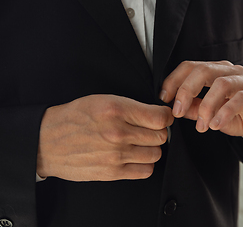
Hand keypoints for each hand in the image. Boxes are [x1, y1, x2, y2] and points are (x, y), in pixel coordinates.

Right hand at [37, 95, 173, 181]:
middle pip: (160, 136)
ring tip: (140, 143)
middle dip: (158, 131)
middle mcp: (117, 133)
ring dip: (151, 148)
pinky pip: (145, 171)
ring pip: (156, 154)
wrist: (47, 142)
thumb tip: (157, 114)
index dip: (165, 117)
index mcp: (115, 110)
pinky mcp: (112, 172)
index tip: (162, 117)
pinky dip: (145, 164)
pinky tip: (135, 156)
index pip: (159, 118)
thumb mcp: (102, 100)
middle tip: (149, 129)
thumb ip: (132, 107)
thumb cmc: (74, 119)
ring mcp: (115, 155)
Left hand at [160, 61, 242, 145]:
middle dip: (186, 90)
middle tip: (177, 112)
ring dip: (206, 106)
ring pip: (221, 84)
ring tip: (201, 126)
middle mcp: (232, 72)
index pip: (191, 66)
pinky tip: (216, 125)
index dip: (174, 80)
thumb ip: (194, 109)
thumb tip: (174, 107)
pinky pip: (241, 99)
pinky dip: (225, 113)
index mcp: (217, 72)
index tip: (164, 98)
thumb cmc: (238, 117)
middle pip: (203, 70)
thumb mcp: (211, 114)